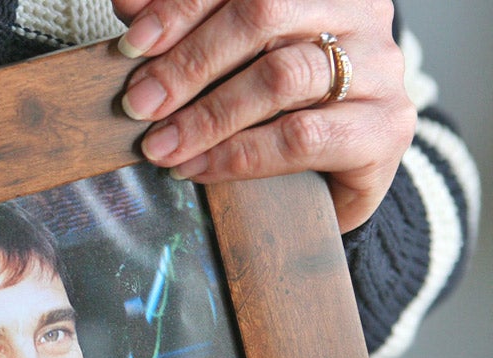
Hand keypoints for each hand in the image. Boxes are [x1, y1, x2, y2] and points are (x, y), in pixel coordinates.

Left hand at [112, 0, 415, 231]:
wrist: (339, 182)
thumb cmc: (277, 113)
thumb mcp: (230, 65)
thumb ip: (187, 29)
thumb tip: (128, 4)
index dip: (181, 6)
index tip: (131, 46)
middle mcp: (357, 12)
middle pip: (262, 14)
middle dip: (188, 63)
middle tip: (139, 104)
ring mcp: (380, 67)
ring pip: (281, 77)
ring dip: (207, 116)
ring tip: (161, 146)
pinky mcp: (386, 128)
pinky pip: (301, 137)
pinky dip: (239, 155)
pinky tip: (199, 168)